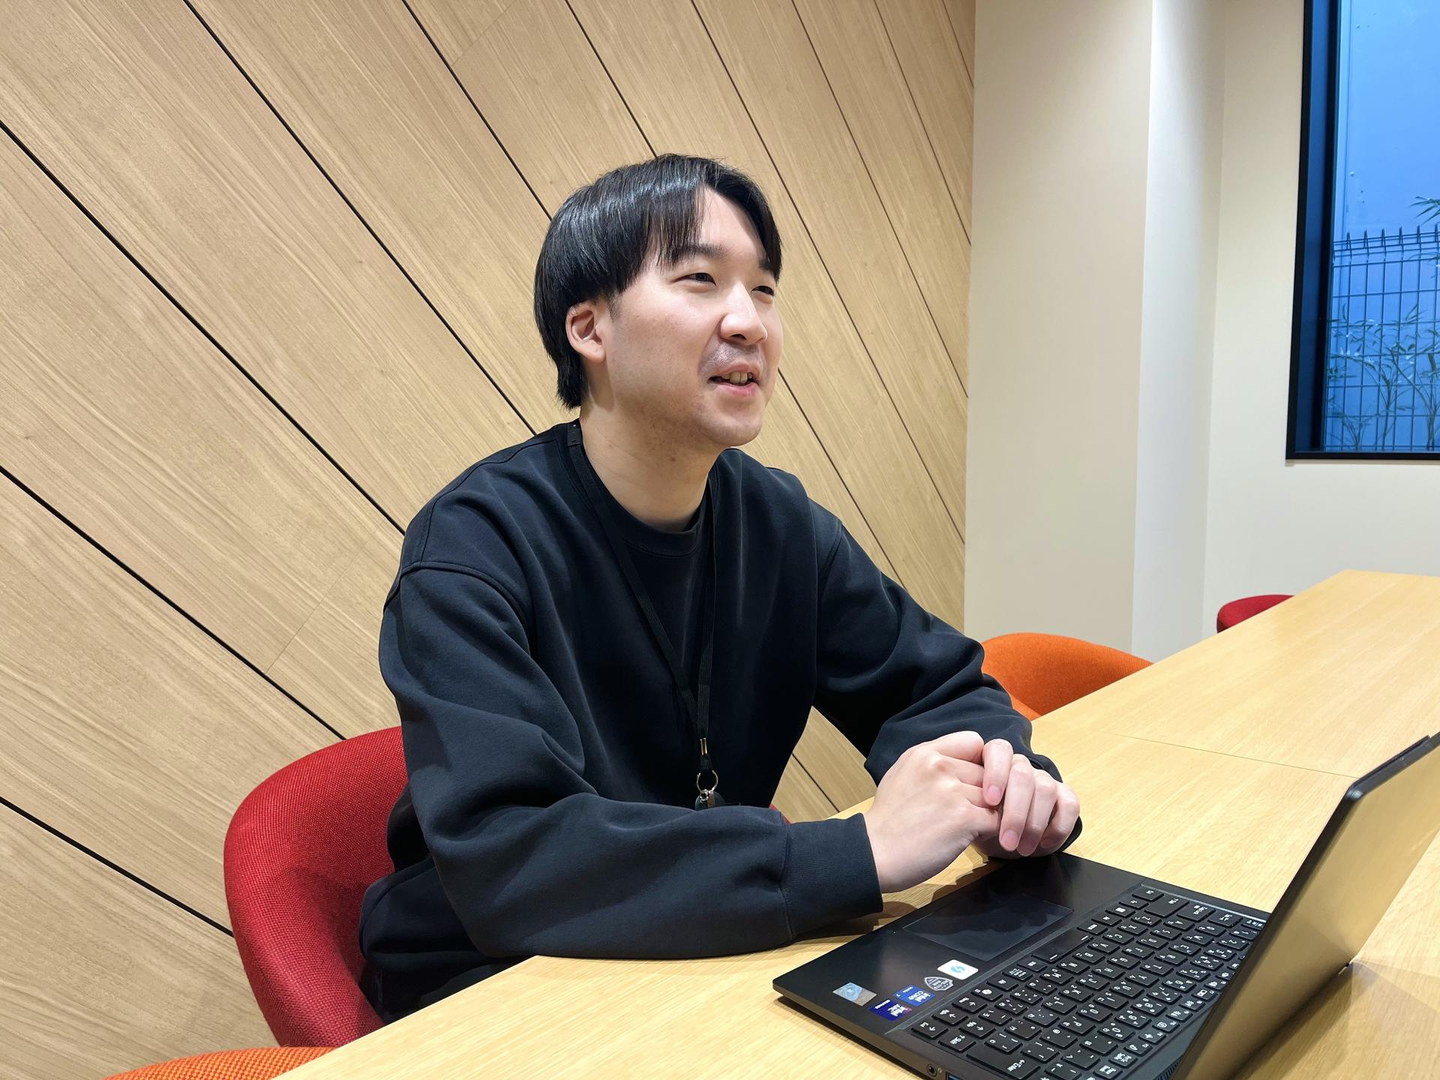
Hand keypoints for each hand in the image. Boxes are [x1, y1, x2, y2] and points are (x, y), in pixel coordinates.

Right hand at [863, 731, 1003, 892]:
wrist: (873, 854)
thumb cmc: (888, 822)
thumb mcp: (903, 775)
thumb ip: (932, 765)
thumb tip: (965, 765)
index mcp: (924, 753)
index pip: (974, 741)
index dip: (979, 762)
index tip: (969, 783)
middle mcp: (939, 765)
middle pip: (988, 773)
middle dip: (984, 794)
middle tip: (965, 813)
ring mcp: (952, 791)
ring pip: (997, 798)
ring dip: (988, 815)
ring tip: (965, 829)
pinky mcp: (963, 818)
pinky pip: (997, 820)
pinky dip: (990, 833)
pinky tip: (970, 839)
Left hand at [970, 737, 1079, 858]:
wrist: (998, 843)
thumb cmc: (977, 823)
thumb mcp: (964, 812)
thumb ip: (962, 797)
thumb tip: (958, 798)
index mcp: (994, 762)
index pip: (998, 751)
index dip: (996, 773)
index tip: (989, 801)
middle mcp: (1020, 767)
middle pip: (1022, 774)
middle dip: (1015, 811)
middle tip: (1007, 840)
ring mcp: (1043, 780)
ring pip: (1045, 788)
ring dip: (1034, 823)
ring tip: (1021, 848)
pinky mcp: (1064, 798)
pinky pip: (1070, 804)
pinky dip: (1058, 825)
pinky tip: (1044, 843)